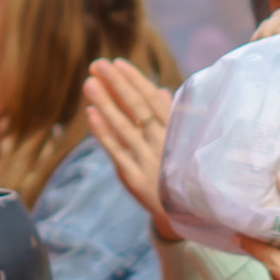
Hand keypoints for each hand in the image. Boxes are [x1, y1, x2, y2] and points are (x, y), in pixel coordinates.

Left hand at [79, 59, 180, 239]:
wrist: (190, 217)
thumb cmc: (189, 173)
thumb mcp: (187, 144)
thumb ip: (173, 119)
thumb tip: (161, 91)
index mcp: (180, 133)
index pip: (155, 100)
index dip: (136, 81)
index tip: (119, 63)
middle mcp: (165, 144)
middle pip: (138, 108)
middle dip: (117, 84)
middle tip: (98, 64)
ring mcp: (150, 161)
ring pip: (124, 127)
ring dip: (106, 103)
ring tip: (89, 83)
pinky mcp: (136, 179)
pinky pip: (117, 152)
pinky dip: (103, 133)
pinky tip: (91, 114)